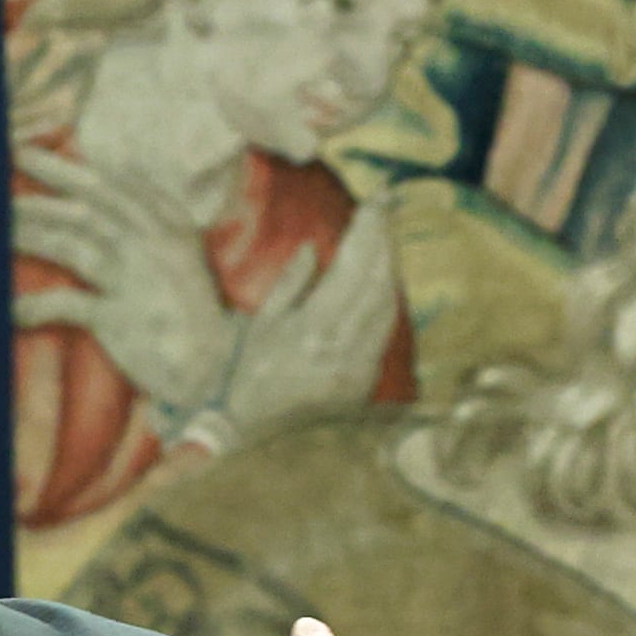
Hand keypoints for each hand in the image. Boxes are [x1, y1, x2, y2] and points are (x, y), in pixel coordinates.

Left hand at [13, 147, 236, 412]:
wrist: (211, 365)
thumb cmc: (188, 309)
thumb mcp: (182, 252)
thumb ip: (155, 214)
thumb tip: (120, 171)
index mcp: (170, 226)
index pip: (115, 185)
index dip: (70, 169)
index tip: (32, 154)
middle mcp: (155, 246)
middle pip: (91, 204)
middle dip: (46, 182)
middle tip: (7, 168)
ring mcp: (139, 280)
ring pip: (75, 244)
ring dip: (32, 232)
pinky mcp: (123, 318)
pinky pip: (69, 304)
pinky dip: (37, 306)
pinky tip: (9, 310)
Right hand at [214, 216, 404, 438]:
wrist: (249, 434)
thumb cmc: (245, 377)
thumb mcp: (259, 325)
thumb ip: (289, 285)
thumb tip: (314, 249)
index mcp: (312, 330)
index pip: (353, 268)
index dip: (369, 230)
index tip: (378, 201)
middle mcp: (342, 350)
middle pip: (378, 283)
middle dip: (384, 242)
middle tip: (385, 210)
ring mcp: (358, 369)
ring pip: (388, 307)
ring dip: (389, 268)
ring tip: (384, 237)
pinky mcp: (364, 384)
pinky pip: (384, 332)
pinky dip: (386, 301)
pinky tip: (383, 281)